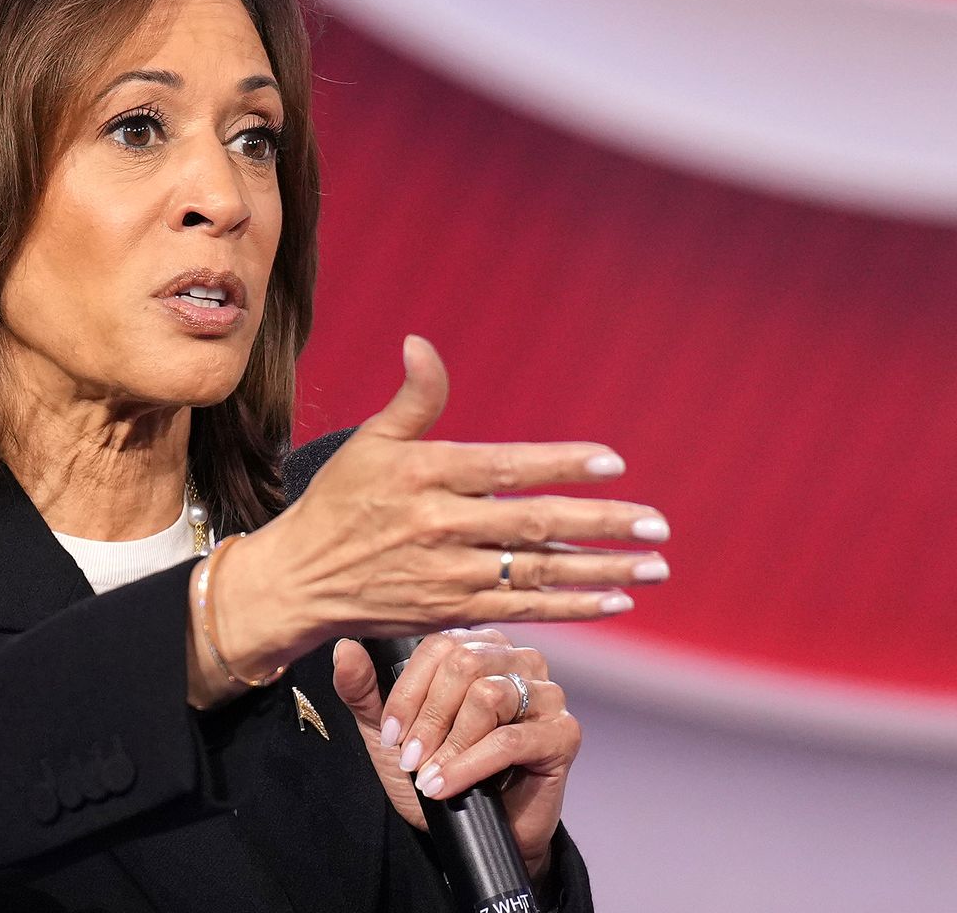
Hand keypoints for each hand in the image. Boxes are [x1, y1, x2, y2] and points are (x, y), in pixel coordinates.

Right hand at [209, 335, 670, 675]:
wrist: (299, 581)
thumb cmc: (337, 504)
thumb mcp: (369, 442)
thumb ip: (412, 398)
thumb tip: (421, 344)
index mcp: (425, 475)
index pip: (505, 467)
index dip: (562, 465)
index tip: (614, 463)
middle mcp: (440, 526)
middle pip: (533, 525)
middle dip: (602, 524)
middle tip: (657, 524)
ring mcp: (448, 575)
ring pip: (538, 572)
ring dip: (602, 570)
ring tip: (654, 564)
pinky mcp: (450, 613)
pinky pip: (522, 610)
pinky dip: (571, 607)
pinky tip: (614, 598)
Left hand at [330, 631, 577, 883]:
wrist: (474, 832)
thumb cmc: (435, 771)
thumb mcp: (390, 733)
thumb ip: (365, 692)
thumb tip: (343, 648)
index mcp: (481, 646)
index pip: (440, 645)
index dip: (408, 690)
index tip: (387, 733)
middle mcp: (520, 660)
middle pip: (465, 664)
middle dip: (428, 717)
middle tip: (408, 758)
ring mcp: (547, 694)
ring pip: (488, 696)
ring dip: (449, 743)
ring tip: (428, 775)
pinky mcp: (564, 734)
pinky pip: (510, 740)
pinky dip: (469, 765)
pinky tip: (445, 786)